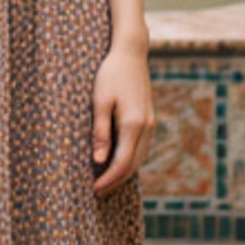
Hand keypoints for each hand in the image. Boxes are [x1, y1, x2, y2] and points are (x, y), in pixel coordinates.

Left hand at [91, 41, 155, 194]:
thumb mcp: (99, 101)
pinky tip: (116, 162)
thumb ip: (100, 131)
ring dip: (123, 173)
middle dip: (115, 181)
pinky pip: (141, 148)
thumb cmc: (111, 74)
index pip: (121, 163)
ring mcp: (151, 124)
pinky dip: (130, 160)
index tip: (93, 189)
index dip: (108, 179)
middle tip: (96, 191)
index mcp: (133, 124)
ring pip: (139, 159)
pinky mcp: (149, 119)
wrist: (131, 53)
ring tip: (104, 181)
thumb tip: (99, 160)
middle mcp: (146, 127)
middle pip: (133, 166)